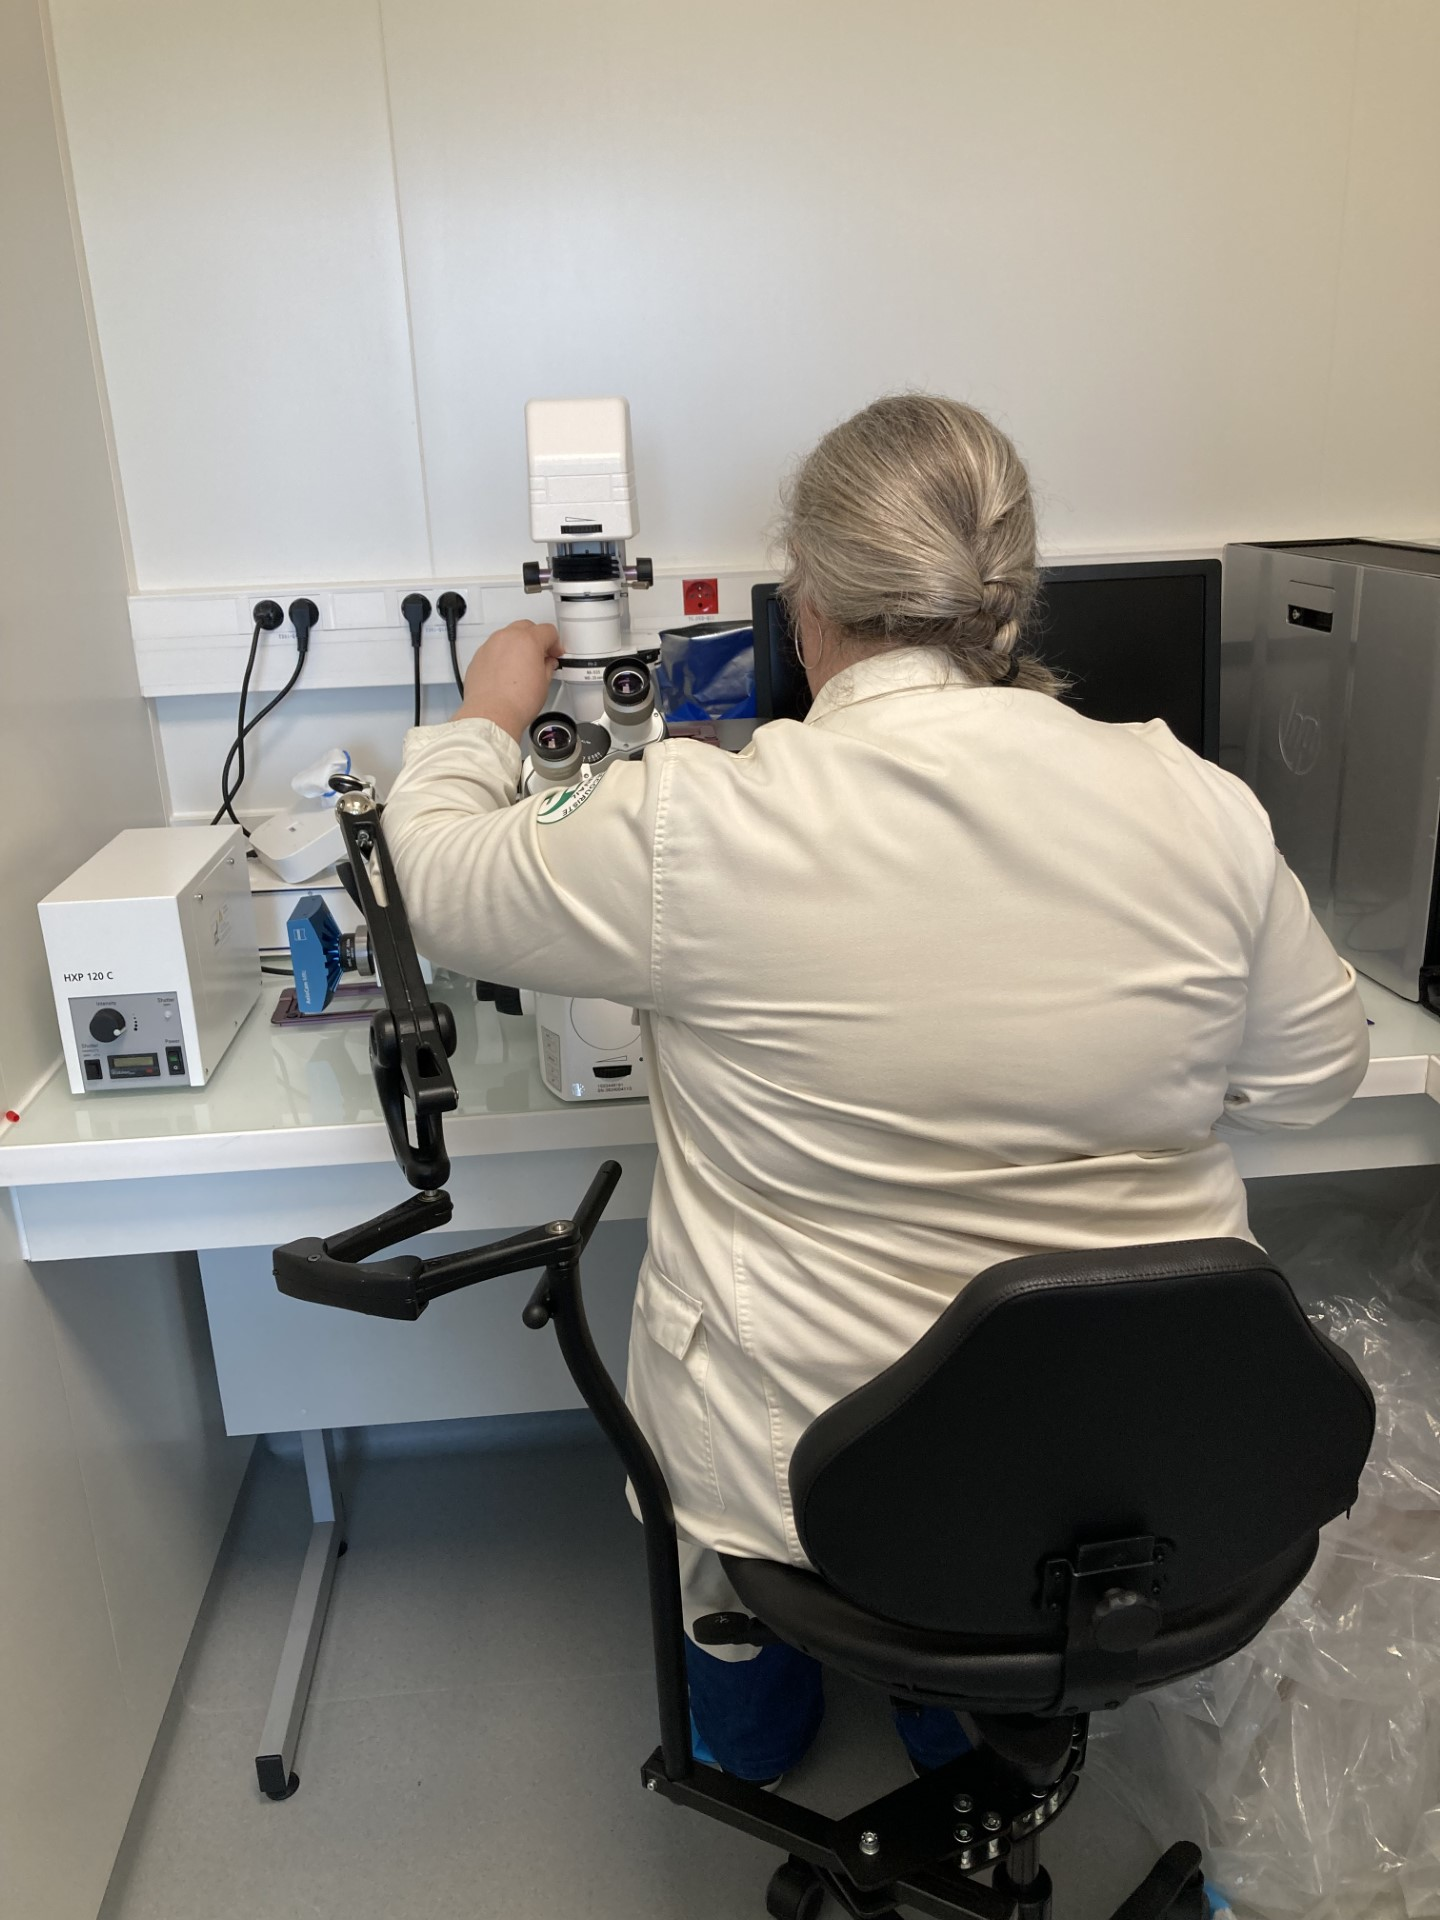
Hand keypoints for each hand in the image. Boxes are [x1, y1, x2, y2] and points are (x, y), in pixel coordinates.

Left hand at [455, 620, 563, 740]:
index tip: (555, 653)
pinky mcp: (478, 657)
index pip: (547, 631)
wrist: (491, 715)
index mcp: (528, 640)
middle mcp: (507, 638)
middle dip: (536, 638)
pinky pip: (493, 649)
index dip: (555, 643)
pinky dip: (501, 655)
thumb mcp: (544, 683)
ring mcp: (490, 646)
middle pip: (526, 627)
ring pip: (507, 636)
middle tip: (541, 655)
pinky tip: (506, 672)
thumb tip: (547, 664)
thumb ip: (548, 666)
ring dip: (517, 645)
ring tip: (522, 665)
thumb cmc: (516, 702)